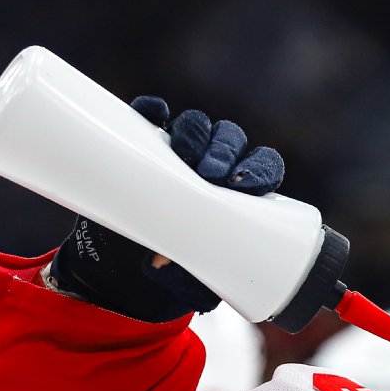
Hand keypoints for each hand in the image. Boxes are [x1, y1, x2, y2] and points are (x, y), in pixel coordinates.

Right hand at [47, 97, 285, 322]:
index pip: (262, 168)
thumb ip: (186, 275)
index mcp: (239, 194)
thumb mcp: (191, 279)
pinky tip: (154, 115)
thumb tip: (162, 264)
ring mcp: (178, 154)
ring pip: (197, 127)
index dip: (259, 170)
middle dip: (226, 151)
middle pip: (230, 141)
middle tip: (213, 173)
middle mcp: (212, 167)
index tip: (248, 186)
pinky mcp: (143, 145)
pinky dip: (152, 111)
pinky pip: (150, 117)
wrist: (126, 267)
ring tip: (185, 151)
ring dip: (195, 132)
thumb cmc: (174, 271)